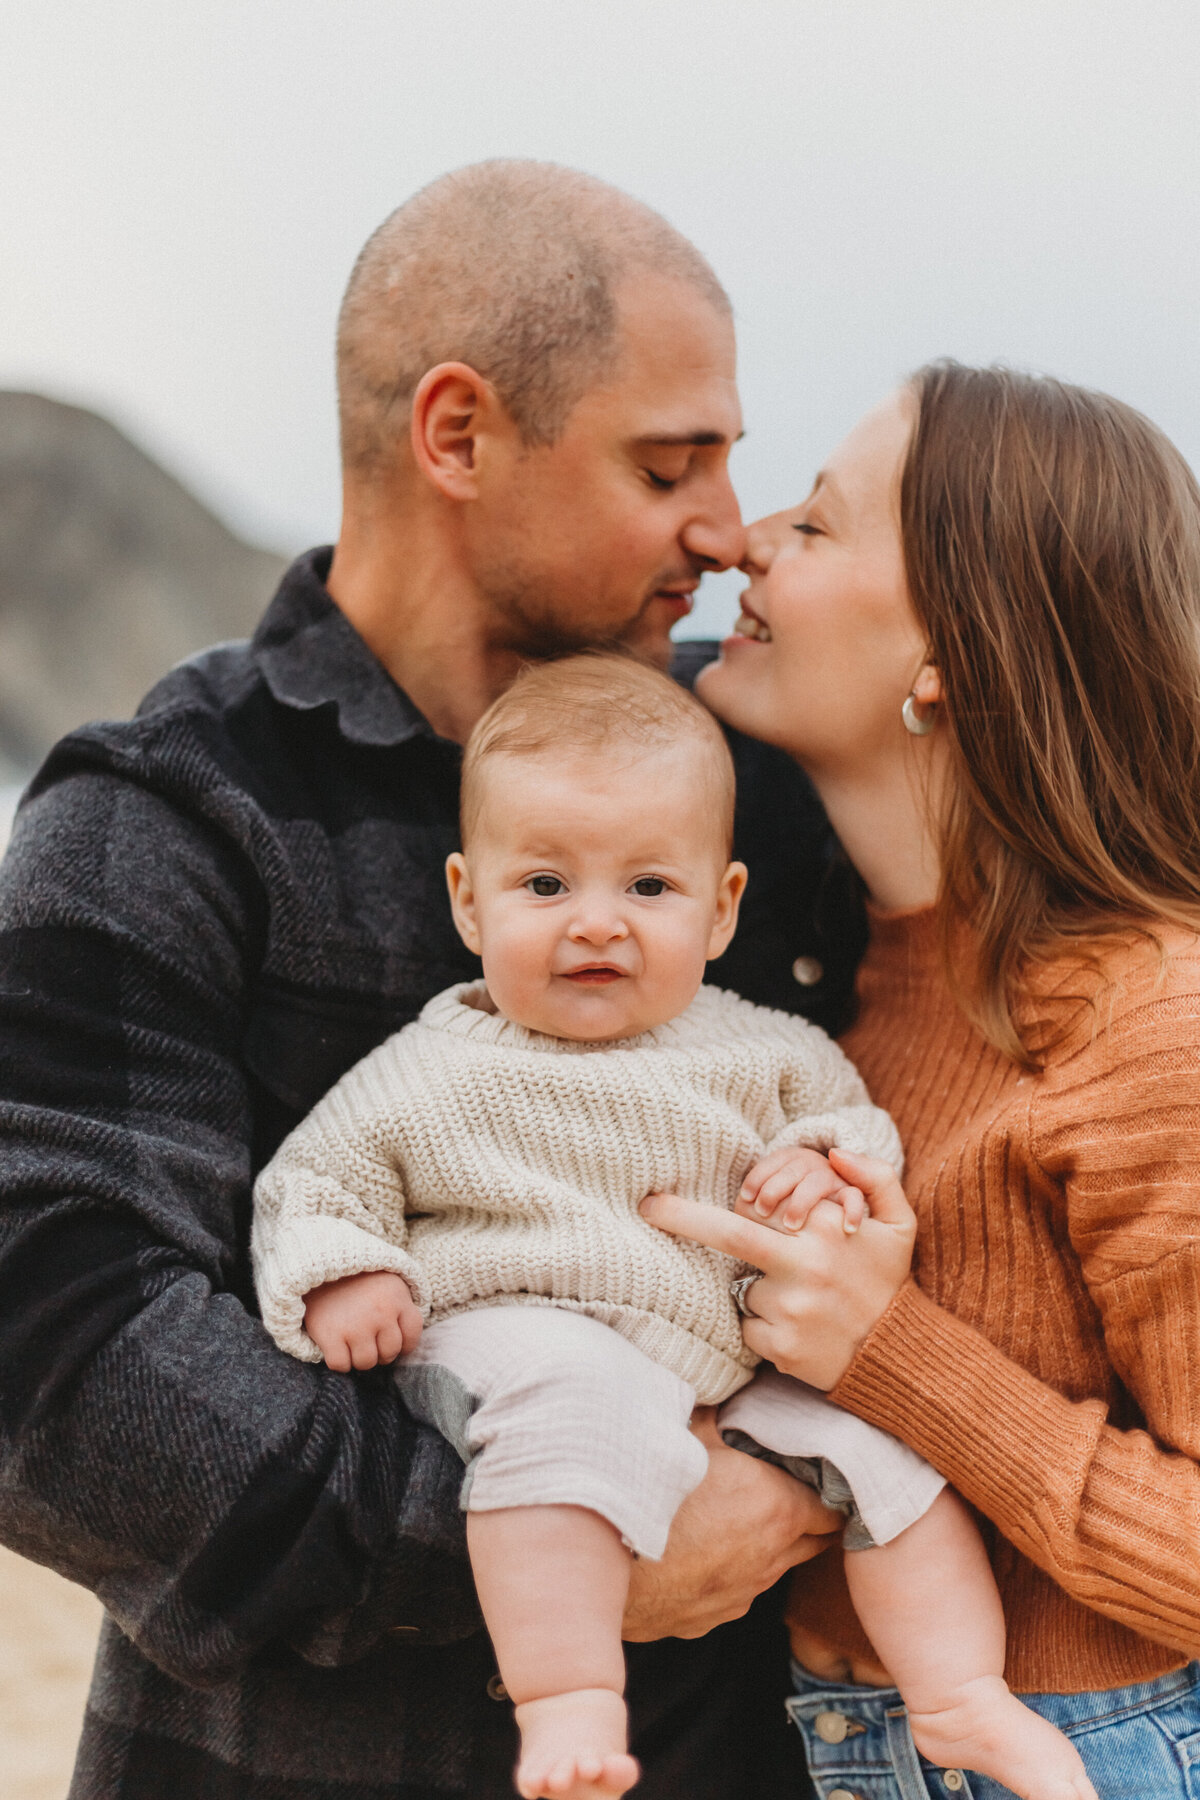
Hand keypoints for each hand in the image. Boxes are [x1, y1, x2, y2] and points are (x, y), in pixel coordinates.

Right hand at [303, 1270, 422, 1370]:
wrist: (317, 1263)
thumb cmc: (356, 1278)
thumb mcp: (387, 1283)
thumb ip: (401, 1308)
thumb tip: (405, 1345)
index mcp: (397, 1297)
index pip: (412, 1336)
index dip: (404, 1344)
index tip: (390, 1340)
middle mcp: (380, 1313)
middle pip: (389, 1353)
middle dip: (379, 1352)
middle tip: (367, 1339)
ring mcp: (356, 1326)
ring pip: (366, 1363)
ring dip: (358, 1358)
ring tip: (351, 1341)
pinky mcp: (330, 1335)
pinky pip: (341, 1365)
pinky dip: (339, 1361)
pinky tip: (336, 1346)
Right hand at [622, 1408, 841, 1640]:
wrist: (596, 1567)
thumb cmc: (644, 1492)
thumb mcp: (685, 1434)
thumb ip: (717, 1418)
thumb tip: (728, 1399)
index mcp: (777, 1507)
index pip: (833, 1503)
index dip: (829, 1484)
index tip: (814, 1467)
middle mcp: (770, 1557)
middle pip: (816, 1539)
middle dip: (810, 1515)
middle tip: (790, 1487)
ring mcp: (742, 1594)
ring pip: (778, 1567)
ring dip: (771, 1543)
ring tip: (742, 1515)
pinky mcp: (712, 1618)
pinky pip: (740, 1590)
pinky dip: (736, 1570)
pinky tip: (705, 1549)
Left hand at [642, 1147, 915, 1390]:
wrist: (896, 1355)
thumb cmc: (888, 1282)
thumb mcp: (899, 1224)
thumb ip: (876, 1177)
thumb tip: (837, 1153)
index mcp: (827, 1231)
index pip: (761, 1205)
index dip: (733, 1203)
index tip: (672, 1192)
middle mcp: (805, 1266)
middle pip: (730, 1236)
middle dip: (680, 1216)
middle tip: (648, 1206)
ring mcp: (790, 1309)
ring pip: (745, 1289)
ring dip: (760, 1290)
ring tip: (802, 1300)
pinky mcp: (779, 1346)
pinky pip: (749, 1326)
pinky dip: (763, 1325)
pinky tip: (797, 1327)